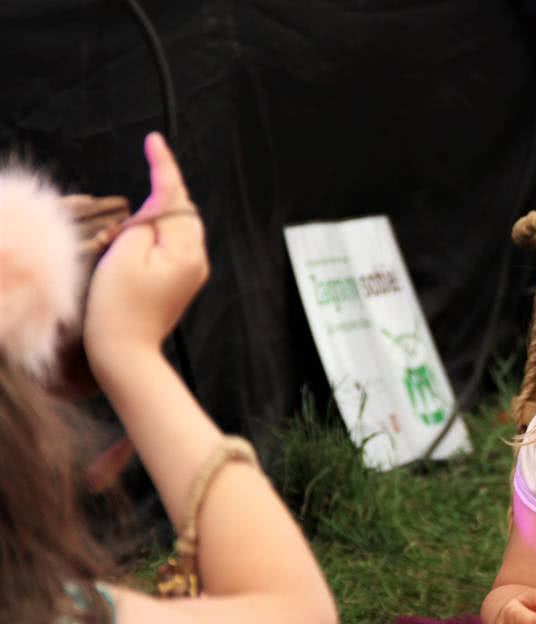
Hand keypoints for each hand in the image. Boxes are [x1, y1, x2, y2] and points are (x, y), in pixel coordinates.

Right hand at [84, 133, 207, 362]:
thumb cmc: (119, 306)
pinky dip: (158, 236)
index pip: (175, 198)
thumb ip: (144, 224)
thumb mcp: (124, 254)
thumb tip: (156, 212)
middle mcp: (197, 260)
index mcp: (186, 251)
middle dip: (160, 195)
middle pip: (182, 211)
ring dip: (157, 218)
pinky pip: (173, 246)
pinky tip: (140, 243)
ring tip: (130, 234)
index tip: (154, 141)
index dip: (164, 167)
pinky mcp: (183, 282)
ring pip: (178, 228)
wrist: (125, 351)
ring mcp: (193, 273)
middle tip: (135, 199)